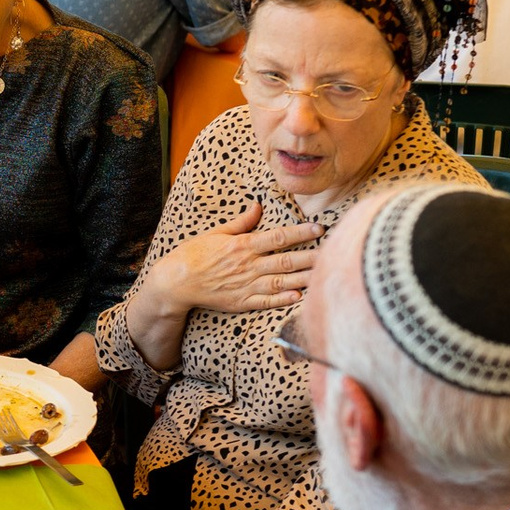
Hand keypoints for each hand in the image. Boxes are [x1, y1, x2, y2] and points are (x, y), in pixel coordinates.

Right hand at [145, 201, 320, 313]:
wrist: (176, 282)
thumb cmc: (193, 254)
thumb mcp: (216, 232)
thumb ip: (241, 222)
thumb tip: (258, 206)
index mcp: (243, 245)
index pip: (278, 237)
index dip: (300, 233)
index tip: (319, 228)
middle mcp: (248, 266)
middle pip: (286, 260)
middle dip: (312, 257)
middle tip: (333, 253)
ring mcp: (246, 286)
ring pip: (282, 281)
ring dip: (305, 279)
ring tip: (325, 275)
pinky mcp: (242, 302)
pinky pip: (267, 302)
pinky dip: (284, 300)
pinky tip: (300, 297)